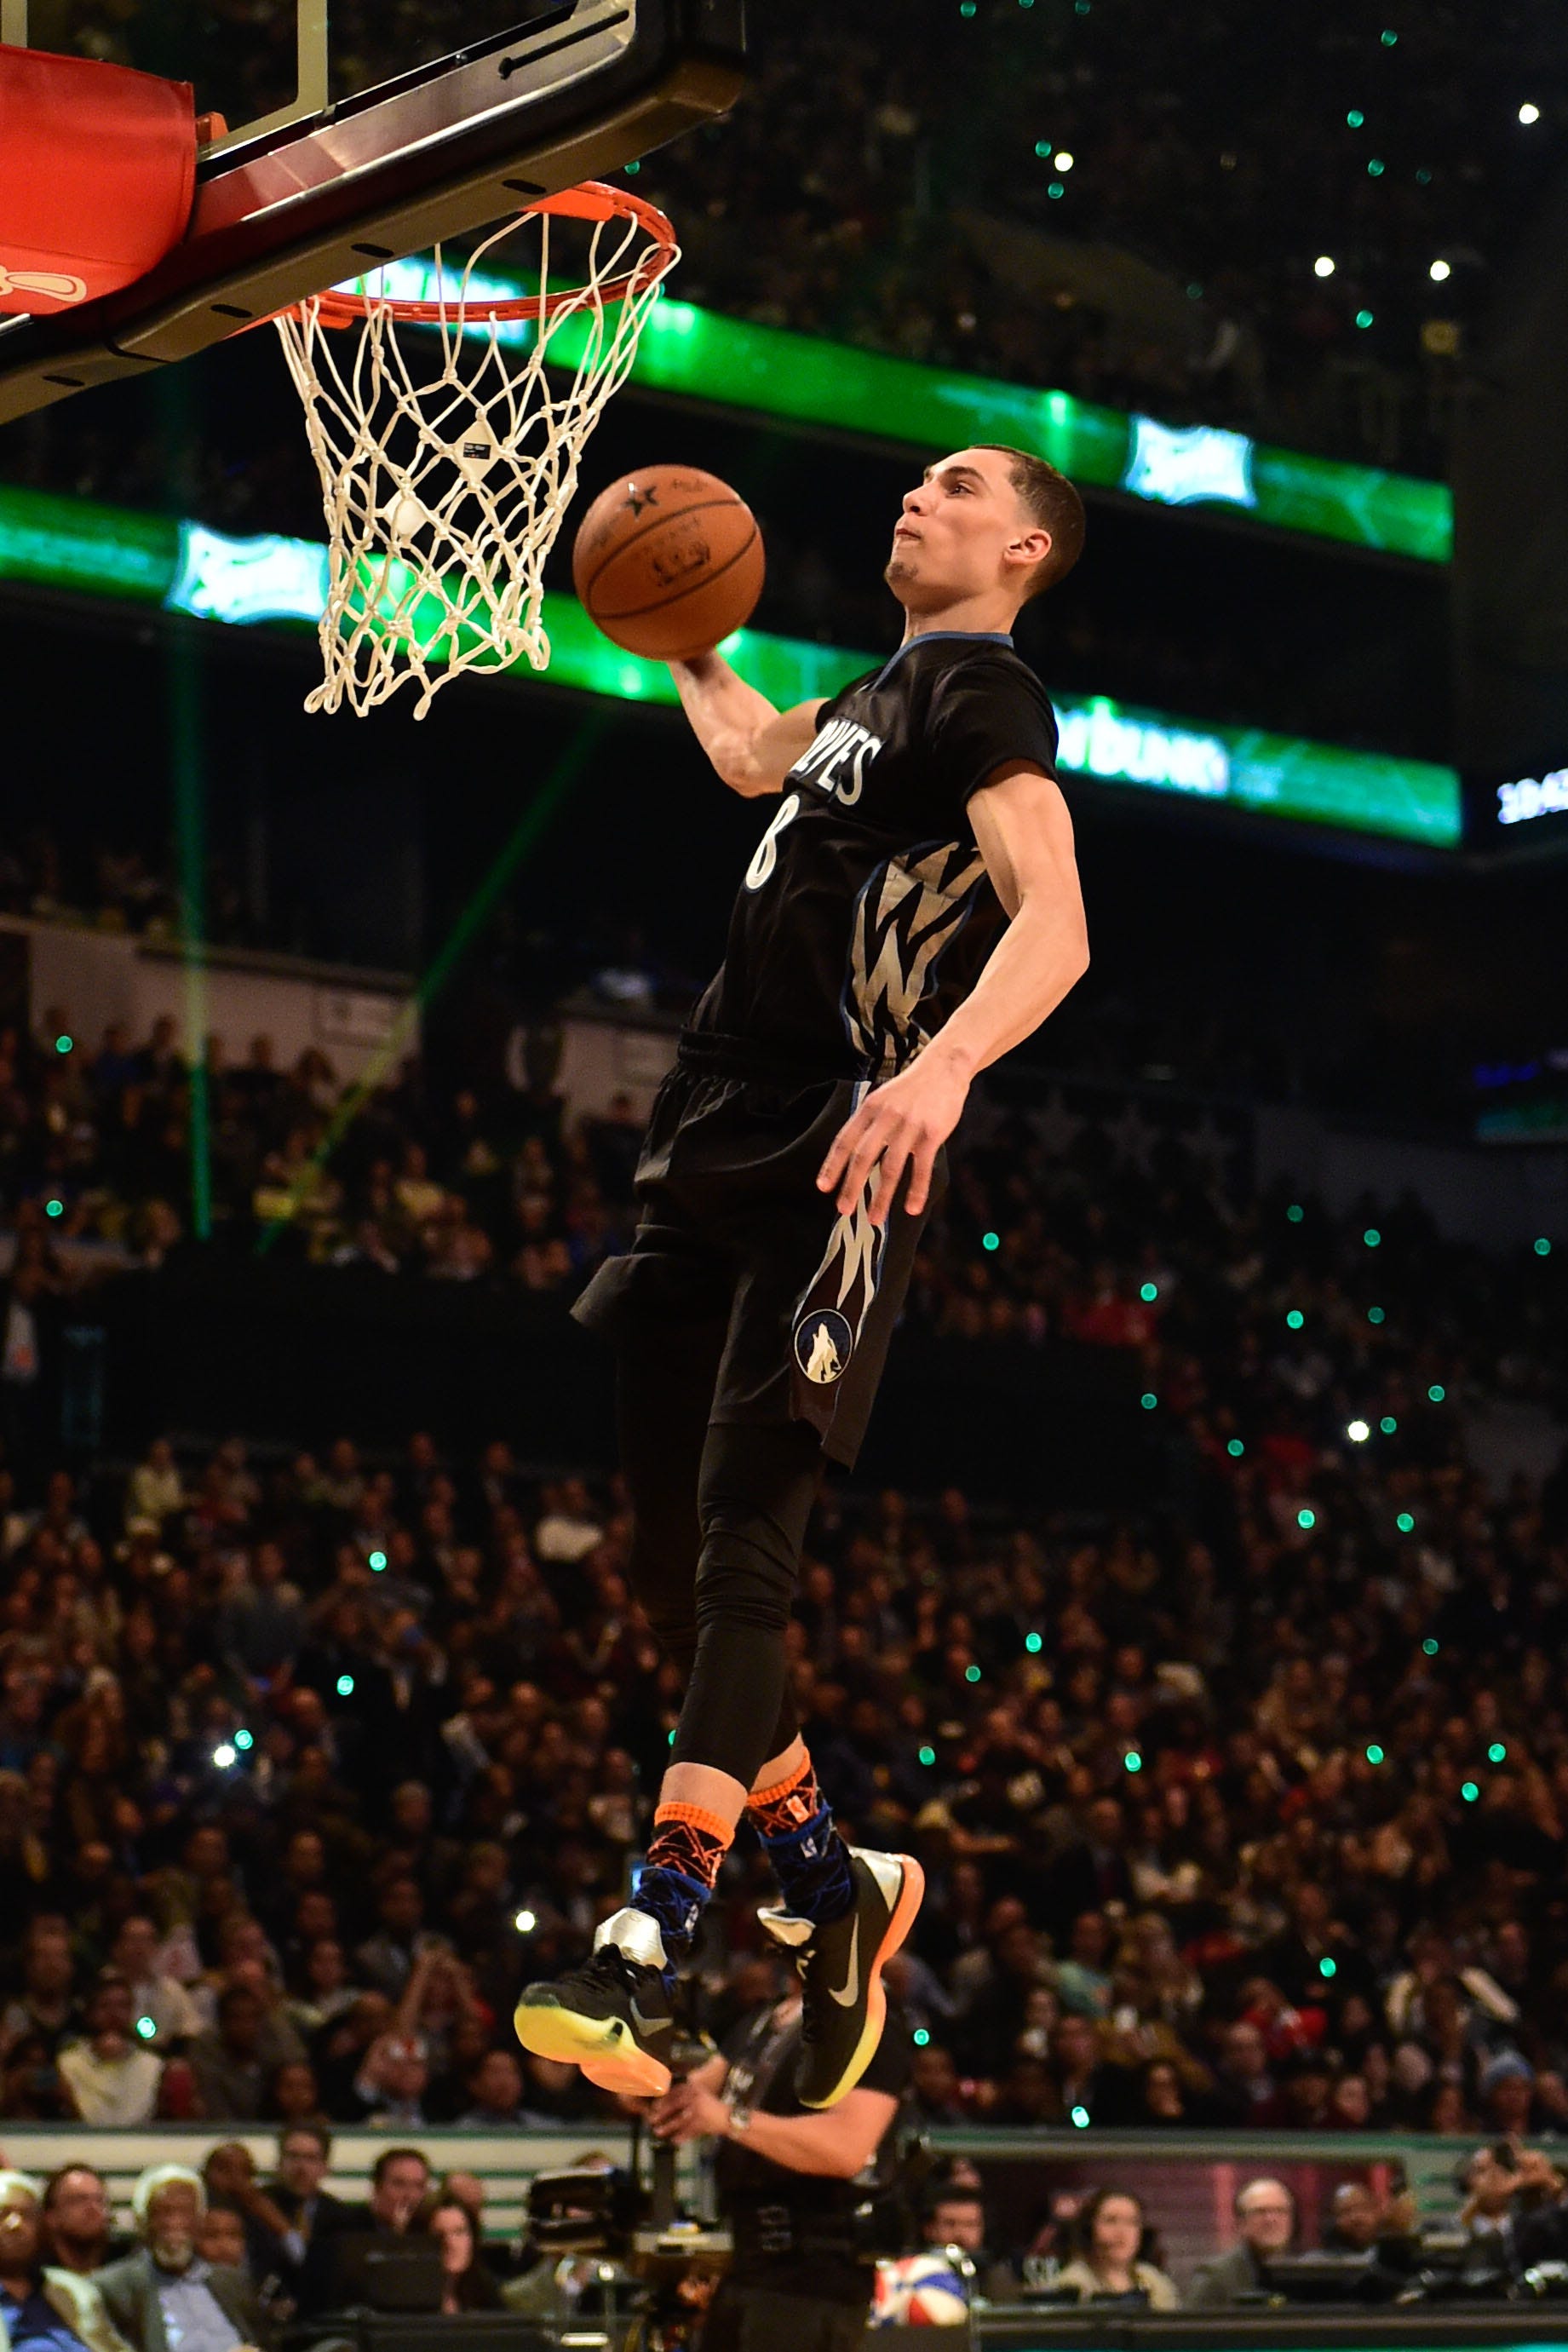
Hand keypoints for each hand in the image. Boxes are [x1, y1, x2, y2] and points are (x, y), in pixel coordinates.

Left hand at [651, 2081, 733, 2143]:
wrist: (730, 2116)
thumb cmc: (712, 2106)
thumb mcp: (700, 2096)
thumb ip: (687, 2096)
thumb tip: (665, 2103)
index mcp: (694, 2088)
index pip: (675, 2092)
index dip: (663, 2100)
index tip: (654, 2106)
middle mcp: (695, 2098)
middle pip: (674, 2105)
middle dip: (662, 2113)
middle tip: (651, 2120)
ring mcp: (698, 2111)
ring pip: (679, 2120)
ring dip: (667, 2127)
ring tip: (658, 2131)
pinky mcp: (701, 2124)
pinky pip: (687, 2132)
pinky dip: (680, 2137)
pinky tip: (674, 2141)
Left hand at [817, 1049, 969, 1224]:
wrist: (944, 1068)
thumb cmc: (911, 1089)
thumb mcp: (882, 1098)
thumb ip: (869, 1123)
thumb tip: (853, 1155)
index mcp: (869, 1108)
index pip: (844, 1140)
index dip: (832, 1165)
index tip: (823, 1187)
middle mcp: (886, 1117)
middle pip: (863, 1157)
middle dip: (852, 1186)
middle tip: (843, 1209)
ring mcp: (909, 1126)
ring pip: (891, 1168)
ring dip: (882, 1197)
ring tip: (875, 1218)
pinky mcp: (932, 1134)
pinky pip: (922, 1168)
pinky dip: (916, 1190)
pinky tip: (912, 1208)